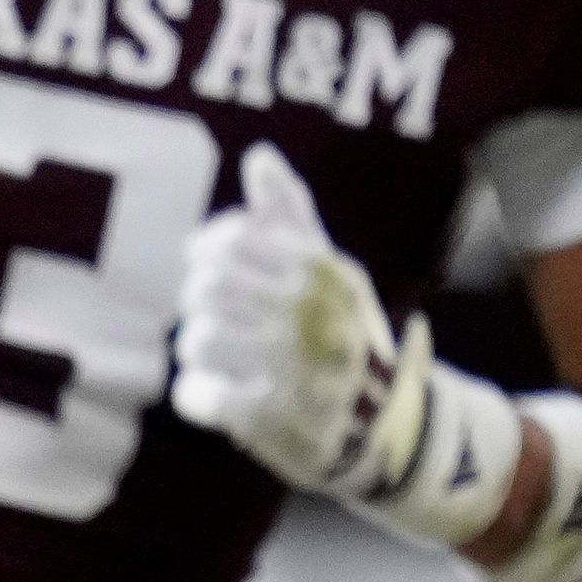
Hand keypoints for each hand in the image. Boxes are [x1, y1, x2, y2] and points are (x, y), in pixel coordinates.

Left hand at [169, 141, 401, 490]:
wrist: (386, 428)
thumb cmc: (337, 334)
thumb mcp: (326, 273)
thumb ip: (288, 215)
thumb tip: (259, 154)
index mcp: (330, 276)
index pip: (238, 239)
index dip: (206, 248)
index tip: (204, 262)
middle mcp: (324, 321)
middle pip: (209, 287)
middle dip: (197, 300)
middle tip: (209, 312)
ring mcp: (307, 374)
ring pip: (200, 341)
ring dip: (196, 349)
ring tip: (215, 356)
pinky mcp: (285, 425)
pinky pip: (202, 396)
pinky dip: (198, 395)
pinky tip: (219, 394)